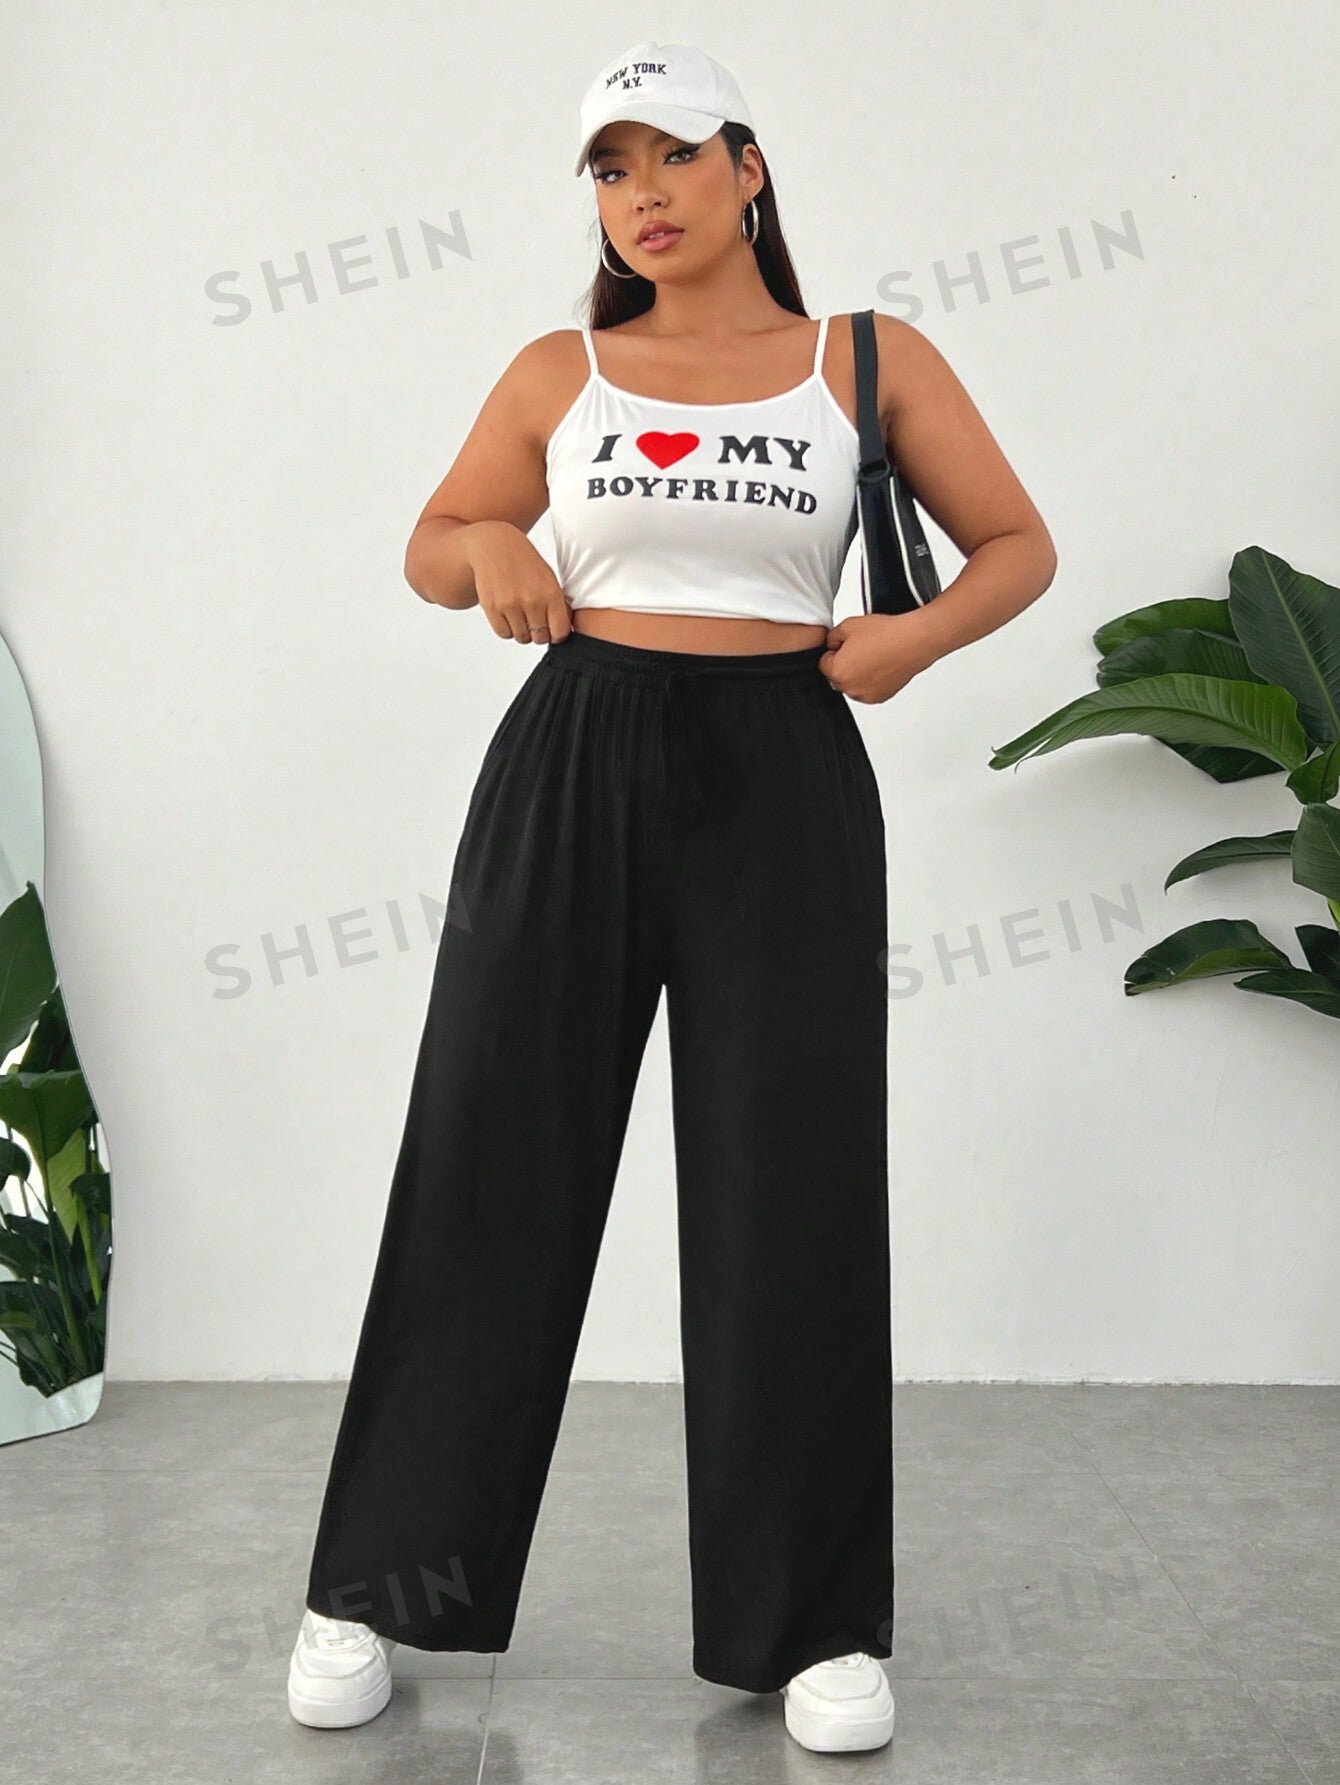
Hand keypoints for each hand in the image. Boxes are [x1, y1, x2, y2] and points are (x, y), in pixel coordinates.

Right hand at [465, 521, 572, 643]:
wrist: (494, 545)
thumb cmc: (524, 561)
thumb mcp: (549, 579)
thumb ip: (557, 605)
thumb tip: (561, 631)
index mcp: (550, 593)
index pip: (560, 632)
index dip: (557, 634)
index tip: (552, 629)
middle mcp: (532, 601)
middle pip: (540, 638)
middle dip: (539, 632)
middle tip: (535, 620)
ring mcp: (511, 605)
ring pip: (522, 638)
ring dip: (522, 631)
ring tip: (520, 614)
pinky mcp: (492, 608)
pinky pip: (504, 633)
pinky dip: (507, 629)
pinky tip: (508, 615)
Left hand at [817, 612, 940, 702]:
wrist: (914, 641)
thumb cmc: (886, 634)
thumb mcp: (848, 625)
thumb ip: (831, 637)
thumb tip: (831, 645)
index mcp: (838, 672)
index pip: (823, 663)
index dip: (835, 651)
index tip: (847, 644)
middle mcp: (851, 688)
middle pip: (837, 676)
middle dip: (844, 663)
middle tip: (862, 647)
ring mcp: (866, 695)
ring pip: (852, 684)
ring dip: (857, 673)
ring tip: (873, 654)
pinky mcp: (880, 697)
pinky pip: (867, 689)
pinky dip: (871, 680)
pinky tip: (881, 664)